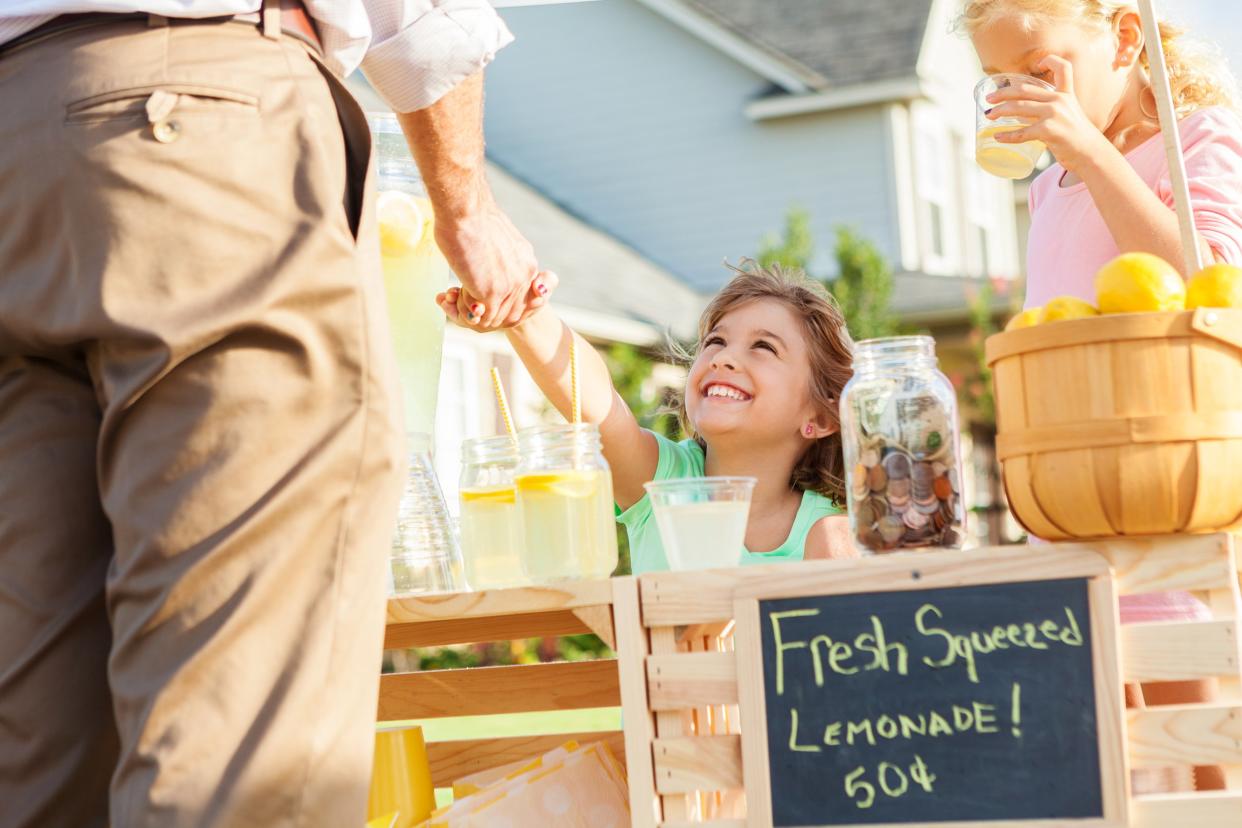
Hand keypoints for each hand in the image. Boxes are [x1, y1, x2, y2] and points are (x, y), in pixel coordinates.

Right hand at [433, 197, 553, 328]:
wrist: (465, 209)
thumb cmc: (470, 217)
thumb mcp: (493, 240)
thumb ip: (495, 259)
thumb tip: (483, 264)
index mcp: (526, 262)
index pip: (518, 299)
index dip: (495, 304)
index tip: (472, 295)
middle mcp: (525, 276)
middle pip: (509, 314)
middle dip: (482, 314)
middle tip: (454, 300)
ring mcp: (510, 287)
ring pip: (493, 319)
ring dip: (468, 313)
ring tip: (449, 298)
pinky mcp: (492, 294)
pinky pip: (479, 319)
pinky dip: (461, 312)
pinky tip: (449, 295)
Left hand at [986, 55, 1109, 173]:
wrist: (1091, 154)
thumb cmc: (1076, 138)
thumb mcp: (1068, 116)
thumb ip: (1048, 110)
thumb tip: (1019, 113)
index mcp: (1066, 94)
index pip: (1063, 68)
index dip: (1050, 61)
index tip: (1038, 64)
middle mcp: (1060, 100)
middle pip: (1025, 90)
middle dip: (1003, 93)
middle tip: (989, 98)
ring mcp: (1055, 114)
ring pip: (1019, 108)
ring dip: (1000, 111)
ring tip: (989, 115)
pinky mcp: (1049, 130)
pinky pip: (1022, 132)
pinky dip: (1008, 135)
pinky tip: (998, 137)